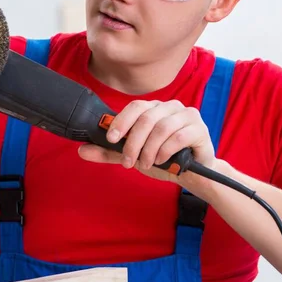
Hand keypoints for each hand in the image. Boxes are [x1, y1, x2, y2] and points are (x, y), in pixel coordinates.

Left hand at [78, 100, 214, 182]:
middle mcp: (171, 107)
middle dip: (133, 143)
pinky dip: (166, 151)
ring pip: (162, 128)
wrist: (191, 174)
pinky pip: (179, 137)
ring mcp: (187, 116)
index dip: (122, 121)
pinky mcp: (200, 129)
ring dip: (150, 150)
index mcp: (154, 108)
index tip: (113, 139)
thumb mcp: (132, 155)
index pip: (135, 107)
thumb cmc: (163, 160)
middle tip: (128, 162)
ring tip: (147, 164)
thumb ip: (109, 152)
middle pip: (146, 119)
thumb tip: (81, 150)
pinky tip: (163, 161)